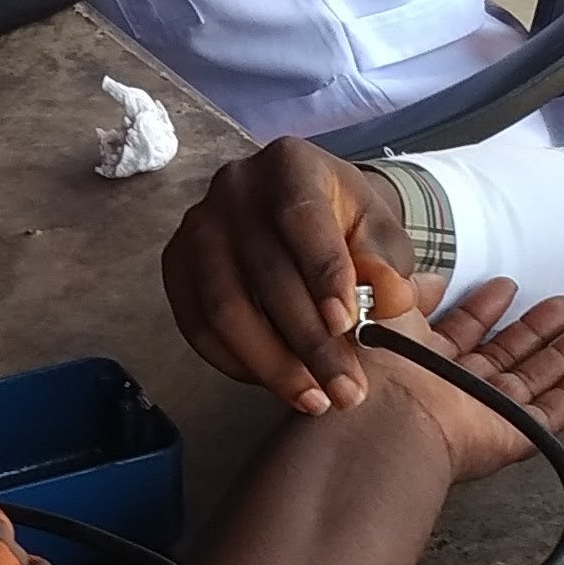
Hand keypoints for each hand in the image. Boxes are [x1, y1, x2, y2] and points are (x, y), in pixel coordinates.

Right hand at [162, 137, 419, 416]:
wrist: (300, 216)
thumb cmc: (345, 225)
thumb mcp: (379, 233)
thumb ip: (387, 264)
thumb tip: (386, 298)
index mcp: (290, 164)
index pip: (302, 216)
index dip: (323, 272)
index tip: (348, 325)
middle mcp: (234, 187)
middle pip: (265, 272)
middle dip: (310, 340)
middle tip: (348, 391)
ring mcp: (197, 226)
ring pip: (224, 306)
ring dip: (272, 363)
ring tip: (316, 400)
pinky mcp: (176, 264)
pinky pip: (196, 325)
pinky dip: (235, 362)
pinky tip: (275, 383)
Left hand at [371, 280, 563, 484]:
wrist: (391, 414)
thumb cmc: (382, 363)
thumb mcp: (388, 307)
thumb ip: (411, 290)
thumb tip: (435, 281)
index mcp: (422, 359)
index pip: (463, 331)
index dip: (486, 308)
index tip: (509, 285)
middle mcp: (454, 388)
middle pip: (508, 355)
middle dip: (540, 329)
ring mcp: (484, 414)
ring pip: (534, 382)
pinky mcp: (509, 436)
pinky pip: (548, 417)